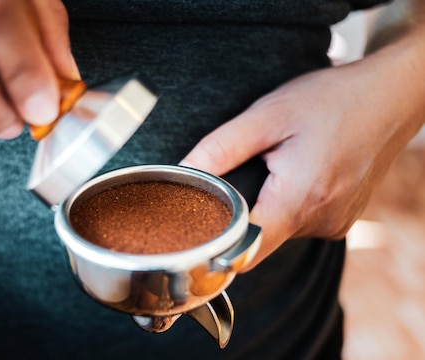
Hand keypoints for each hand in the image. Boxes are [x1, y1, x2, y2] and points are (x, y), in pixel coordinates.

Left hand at [181, 54, 424, 269]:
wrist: (391, 96)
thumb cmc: (333, 100)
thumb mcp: (267, 116)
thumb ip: (220, 148)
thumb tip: (183, 173)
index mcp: (299, 201)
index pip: (243, 251)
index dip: (215, 244)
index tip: (197, 230)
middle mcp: (320, 222)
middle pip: (258, 239)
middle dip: (240, 212)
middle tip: (241, 172)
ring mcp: (335, 224)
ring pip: (279, 230)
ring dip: (267, 204)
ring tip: (277, 165)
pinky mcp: (342, 219)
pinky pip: (300, 221)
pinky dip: (288, 202)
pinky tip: (295, 171)